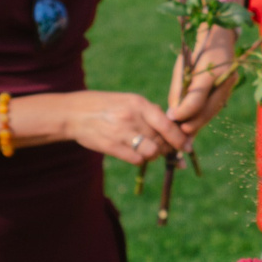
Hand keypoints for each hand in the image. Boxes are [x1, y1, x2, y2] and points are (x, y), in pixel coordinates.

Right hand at [35, 90, 193, 164]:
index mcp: (139, 103)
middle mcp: (132, 117)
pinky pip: (136, 160)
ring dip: (155, 155)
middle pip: (162, 140)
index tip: (188, 146)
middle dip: (169, 148)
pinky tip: (135, 153)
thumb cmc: (107, 107)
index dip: (181, 138)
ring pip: (152, 152)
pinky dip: (140, 159)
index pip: (168, 124)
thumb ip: (150, 114)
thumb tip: (175, 132)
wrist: (74, 113)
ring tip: (149, 150)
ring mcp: (121, 133)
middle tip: (168, 150)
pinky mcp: (111, 146)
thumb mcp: (128, 102)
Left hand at [168, 25, 239, 124]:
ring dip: (200, 121)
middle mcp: (226, 76)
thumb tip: (173, 112)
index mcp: (212, 68)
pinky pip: (217, 104)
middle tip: (179, 132)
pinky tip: (195, 122)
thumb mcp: (183, 63)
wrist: (219, 33)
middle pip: (209, 108)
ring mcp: (231, 82)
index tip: (170, 118)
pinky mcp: (231, 86)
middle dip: (194, 123)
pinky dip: (205, 114)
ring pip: (214, 109)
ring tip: (185, 131)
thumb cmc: (195, 47)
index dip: (183, 111)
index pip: (197, 97)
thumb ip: (179, 87)